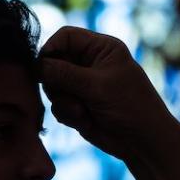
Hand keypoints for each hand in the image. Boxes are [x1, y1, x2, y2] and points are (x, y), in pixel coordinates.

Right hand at [37, 26, 179, 179]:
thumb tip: (36, 65)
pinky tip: (85, 121)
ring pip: (53, 87)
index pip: (65, 36)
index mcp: (100, 48)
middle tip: (67, 95)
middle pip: (54, 62)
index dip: (50, 49)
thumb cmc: (129, 107)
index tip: (42, 67)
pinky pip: (58, 105)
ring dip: (64, 102)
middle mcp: (89, 63)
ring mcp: (82, 86)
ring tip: (83, 112)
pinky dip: (67, 114)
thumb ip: (64, 73)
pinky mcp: (78, 105)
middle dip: (56, 83)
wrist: (143, 142)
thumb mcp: (97, 86)